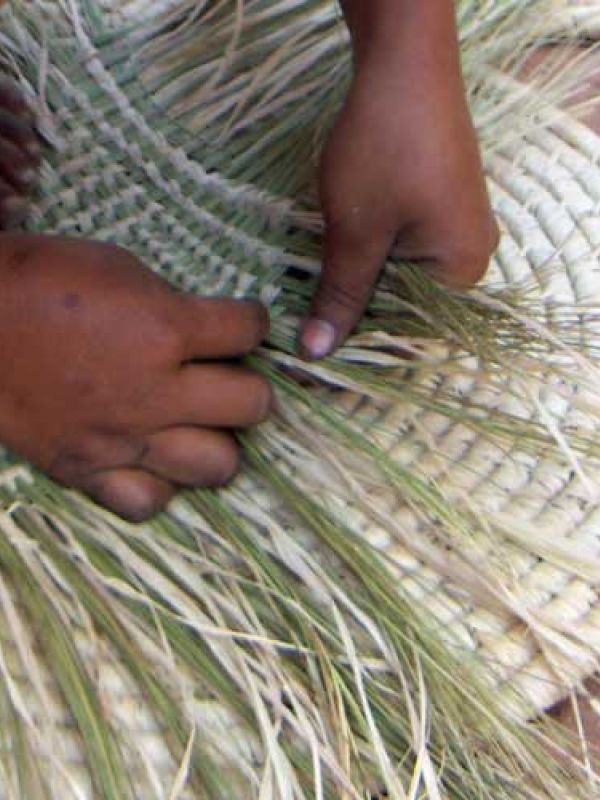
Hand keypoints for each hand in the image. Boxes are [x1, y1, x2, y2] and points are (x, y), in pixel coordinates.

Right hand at [0, 235, 270, 520]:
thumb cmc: (40, 281)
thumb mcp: (118, 267)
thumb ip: (174, 305)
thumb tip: (208, 331)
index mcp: (165, 330)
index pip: (248, 331)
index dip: (251, 321)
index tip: (240, 322)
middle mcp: (155, 393)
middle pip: (252, 405)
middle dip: (248, 386)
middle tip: (224, 377)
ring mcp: (124, 440)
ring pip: (218, 465)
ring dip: (218, 441)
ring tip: (197, 424)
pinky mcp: (87, 472)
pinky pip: (150, 501)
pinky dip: (159, 482)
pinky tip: (151, 458)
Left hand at [300, 3, 497, 358]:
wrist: (402, 62)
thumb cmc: (385, 151)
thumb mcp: (356, 232)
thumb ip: (340, 295)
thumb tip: (316, 353)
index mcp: (464, 270)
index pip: (411, 329)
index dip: (363, 346)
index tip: (317, 362)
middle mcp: (469, 254)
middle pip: (405, 303)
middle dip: (356, 315)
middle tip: (305, 339)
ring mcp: (454, 227)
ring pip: (397, 276)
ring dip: (356, 286)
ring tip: (311, 311)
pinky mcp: (435, 205)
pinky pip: (399, 249)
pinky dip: (365, 258)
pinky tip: (331, 269)